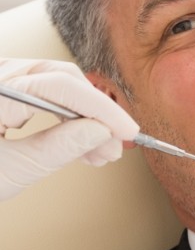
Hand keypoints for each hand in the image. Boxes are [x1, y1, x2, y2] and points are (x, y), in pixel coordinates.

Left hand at [0, 58, 138, 200]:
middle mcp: (0, 77)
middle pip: (63, 82)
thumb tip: (100, 132)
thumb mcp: (8, 171)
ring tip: (102, 152)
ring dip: (86, 119)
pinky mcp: (7, 94)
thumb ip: (57, 148)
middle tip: (116, 146)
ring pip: (60, 89)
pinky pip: (48, 98)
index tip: (127, 130)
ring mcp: (4, 83)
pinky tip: (84, 142)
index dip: (102, 109)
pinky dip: (68, 120)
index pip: (61, 87)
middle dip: (96, 114)